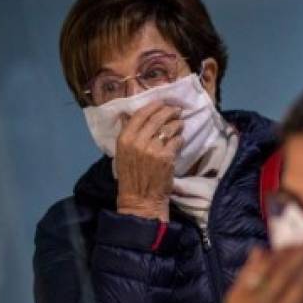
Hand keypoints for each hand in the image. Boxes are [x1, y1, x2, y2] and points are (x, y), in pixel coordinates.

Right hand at [115, 102, 183, 221]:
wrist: (140, 199)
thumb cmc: (131, 175)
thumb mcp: (122, 153)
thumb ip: (126, 133)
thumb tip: (127, 114)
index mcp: (124, 139)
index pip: (140, 115)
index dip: (153, 106)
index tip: (162, 103)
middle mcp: (137, 141)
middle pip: (157, 118)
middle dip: (169, 111)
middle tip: (177, 110)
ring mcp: (153, 149)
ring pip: (169, 128)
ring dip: (177, 123)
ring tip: (180, 123)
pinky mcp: (166, 157)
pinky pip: (176, 141)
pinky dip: (180, 138)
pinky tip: (180, 139)